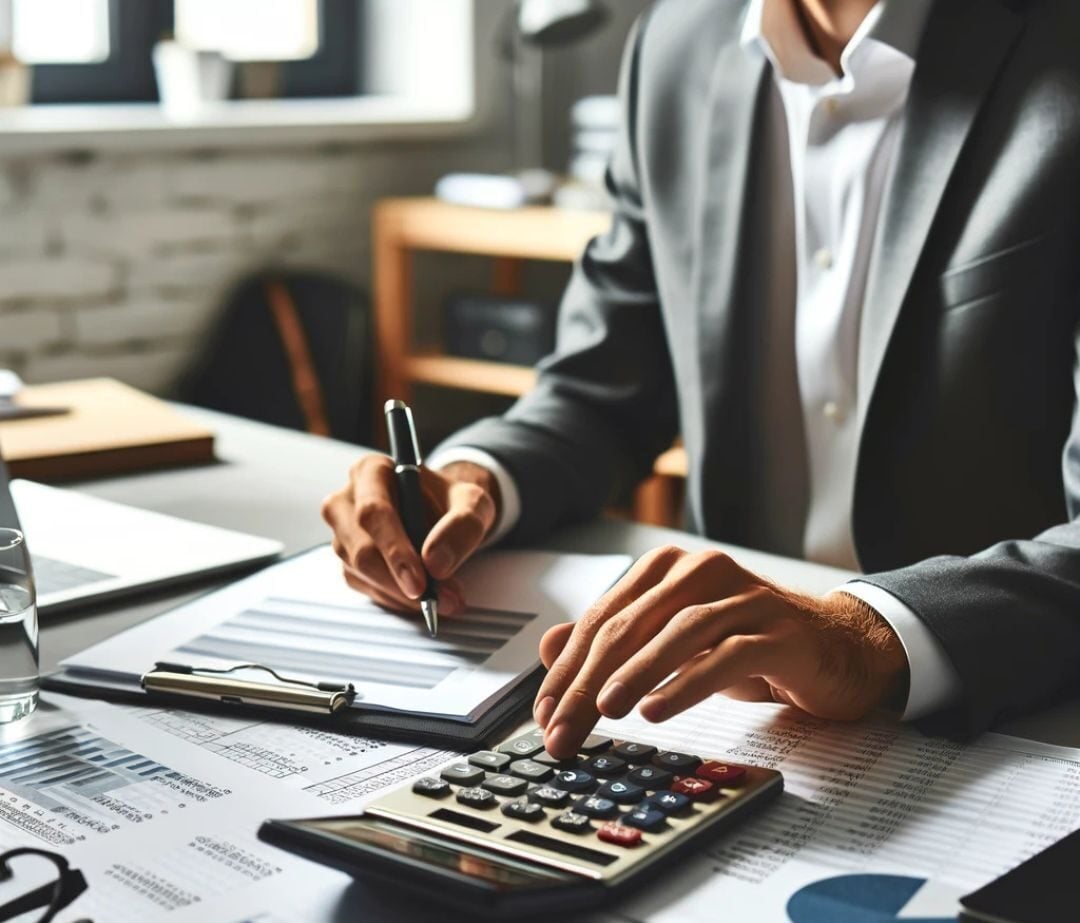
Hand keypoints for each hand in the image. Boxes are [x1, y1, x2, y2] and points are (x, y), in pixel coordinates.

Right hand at [321, 456, 500, 615]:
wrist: (444, 513)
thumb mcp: (472, 502)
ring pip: (361, 573)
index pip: (373, 512)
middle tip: (439, 599)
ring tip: (442, 598)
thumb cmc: (451, 501)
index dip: (395, 550)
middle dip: (401, 582)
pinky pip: (365, 588)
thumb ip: (463, 524)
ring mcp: (343, 533)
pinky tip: (420, 597)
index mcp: (372, 471)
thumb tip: (435, 562)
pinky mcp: (347, 561)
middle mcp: (347, 500)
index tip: (420, 580)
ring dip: (402, 595)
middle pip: (361, 549)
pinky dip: (396, 599)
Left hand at [534, 545, 907, 757]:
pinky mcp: (779, 631)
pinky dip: (686, 683)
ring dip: (635, 674)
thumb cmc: (747, 644)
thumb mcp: (671, 644)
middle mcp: (703, 571)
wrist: (835, 650)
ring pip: (677, 633)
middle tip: (562, 728)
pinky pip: (725, 655)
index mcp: (669, 569)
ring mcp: (745, 597)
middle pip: (631, 625)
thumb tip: (549, 647)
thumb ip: (614, 641)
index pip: (604, 617)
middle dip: (589, 681)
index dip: (569, 667)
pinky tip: (657, 708)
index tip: (545, 714)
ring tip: (604, 709)